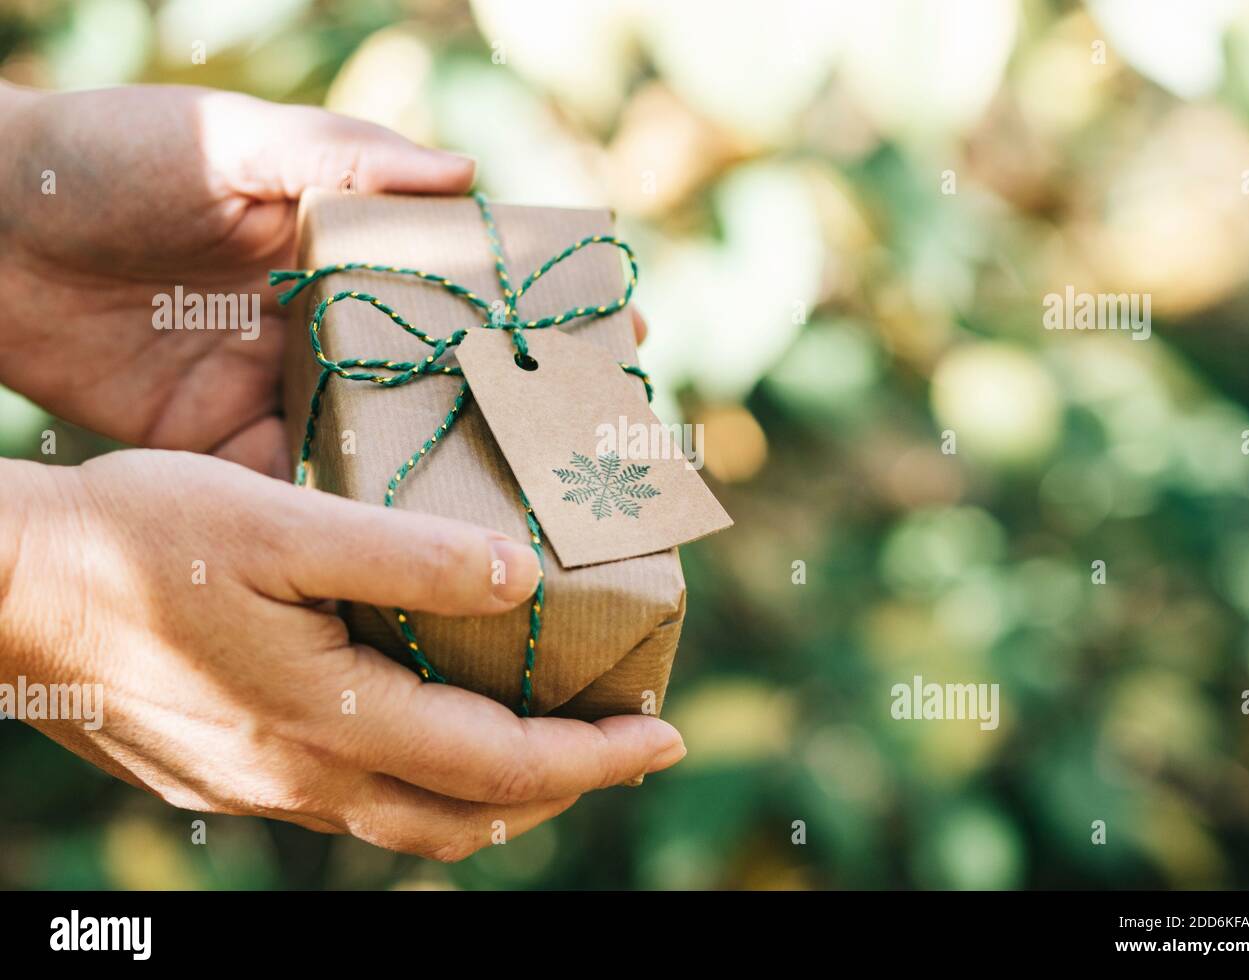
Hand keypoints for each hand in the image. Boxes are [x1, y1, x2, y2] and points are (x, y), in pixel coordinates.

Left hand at [0, 83, 648, 475]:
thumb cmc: (108, 164)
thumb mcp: (228, 140)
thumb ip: (339, 156)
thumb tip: (464, 175)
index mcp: (339, 243)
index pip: (465, 278)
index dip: (539, 305)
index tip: (618, 330)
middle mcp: (327, 321)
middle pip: (445, 369)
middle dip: (520, 403)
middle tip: (599, 439)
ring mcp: (284, 387)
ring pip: (388, 437)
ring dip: (454, 469)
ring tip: (536, 506)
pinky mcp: (230, 445)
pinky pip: (306, 487)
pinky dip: (358, 515)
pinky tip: (425, 545)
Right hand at [0, 450, 685, 859]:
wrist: (7, 590)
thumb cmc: (138, 540)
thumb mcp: (281, 524)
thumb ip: (406, 557)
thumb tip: (519, 580)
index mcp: (333, 719)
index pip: (500, 765)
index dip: (594, 758)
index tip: (665, 737)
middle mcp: (304, 776)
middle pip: (466, 815)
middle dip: (561, 788)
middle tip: (622, 747)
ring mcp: (261, 788)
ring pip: (409, 820)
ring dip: (492, 792)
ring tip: (544, 748)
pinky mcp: (225, 777)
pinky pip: (350, 802)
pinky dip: (419, 780)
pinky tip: (422, 731)